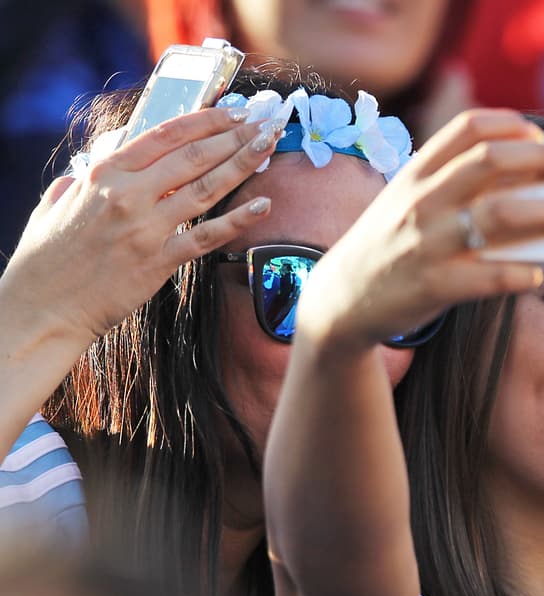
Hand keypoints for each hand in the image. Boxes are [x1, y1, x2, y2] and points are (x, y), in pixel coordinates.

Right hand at [1, 105, 284, 344]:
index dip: (206, 120)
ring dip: (244, 163)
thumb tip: (103, 158)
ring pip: (207, 187)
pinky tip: (264, 205)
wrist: (43, 307)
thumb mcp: (57, 202)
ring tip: (270, 145)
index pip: (165, 134)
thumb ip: (84, 176)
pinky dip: (239, 220)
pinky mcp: (159, 261)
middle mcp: (127, 194)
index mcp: (103, 173)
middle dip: (235, 135)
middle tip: (266, 122)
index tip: (234, 112)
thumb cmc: (47, 257)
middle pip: (194, 155)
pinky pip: (207, 236)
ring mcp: (146, 227)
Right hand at [295, 109, 543, 348]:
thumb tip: (535, 186)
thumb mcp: (412, 204)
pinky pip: (489, 276)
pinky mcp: (432, 286)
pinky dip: (521, 273)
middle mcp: (422, 200)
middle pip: (491, 162)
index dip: (510, 124)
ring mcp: (426, 242)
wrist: (342, 298)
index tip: (541, 133)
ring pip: (499, 215)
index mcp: (417, 172)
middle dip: (543, 160)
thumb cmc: (393, 245)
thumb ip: (459, 190)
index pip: (467, 129)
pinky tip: (541, 273)